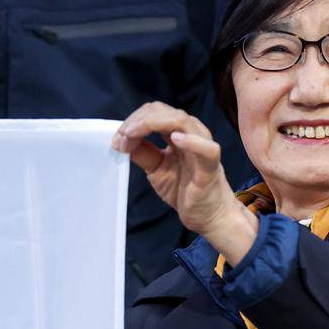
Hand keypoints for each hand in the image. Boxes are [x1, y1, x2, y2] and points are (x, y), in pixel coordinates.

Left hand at [111, 102, 257, 264]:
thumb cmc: (185, 190)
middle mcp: (192, 134)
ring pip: (182, 121)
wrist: (207, 216)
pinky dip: (192, 141)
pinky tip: (175, 139)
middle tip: (120, 138)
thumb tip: (122, 141)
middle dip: (138, 121)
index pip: (156, 112)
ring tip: (132, 135)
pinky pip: (207, 149)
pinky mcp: (211, 166)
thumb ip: (143, 154)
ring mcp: (202, 148)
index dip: (133, 120)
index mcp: (178, 133)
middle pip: (165, 112)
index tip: (116, 139)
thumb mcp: (156, 169)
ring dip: (152, 124)